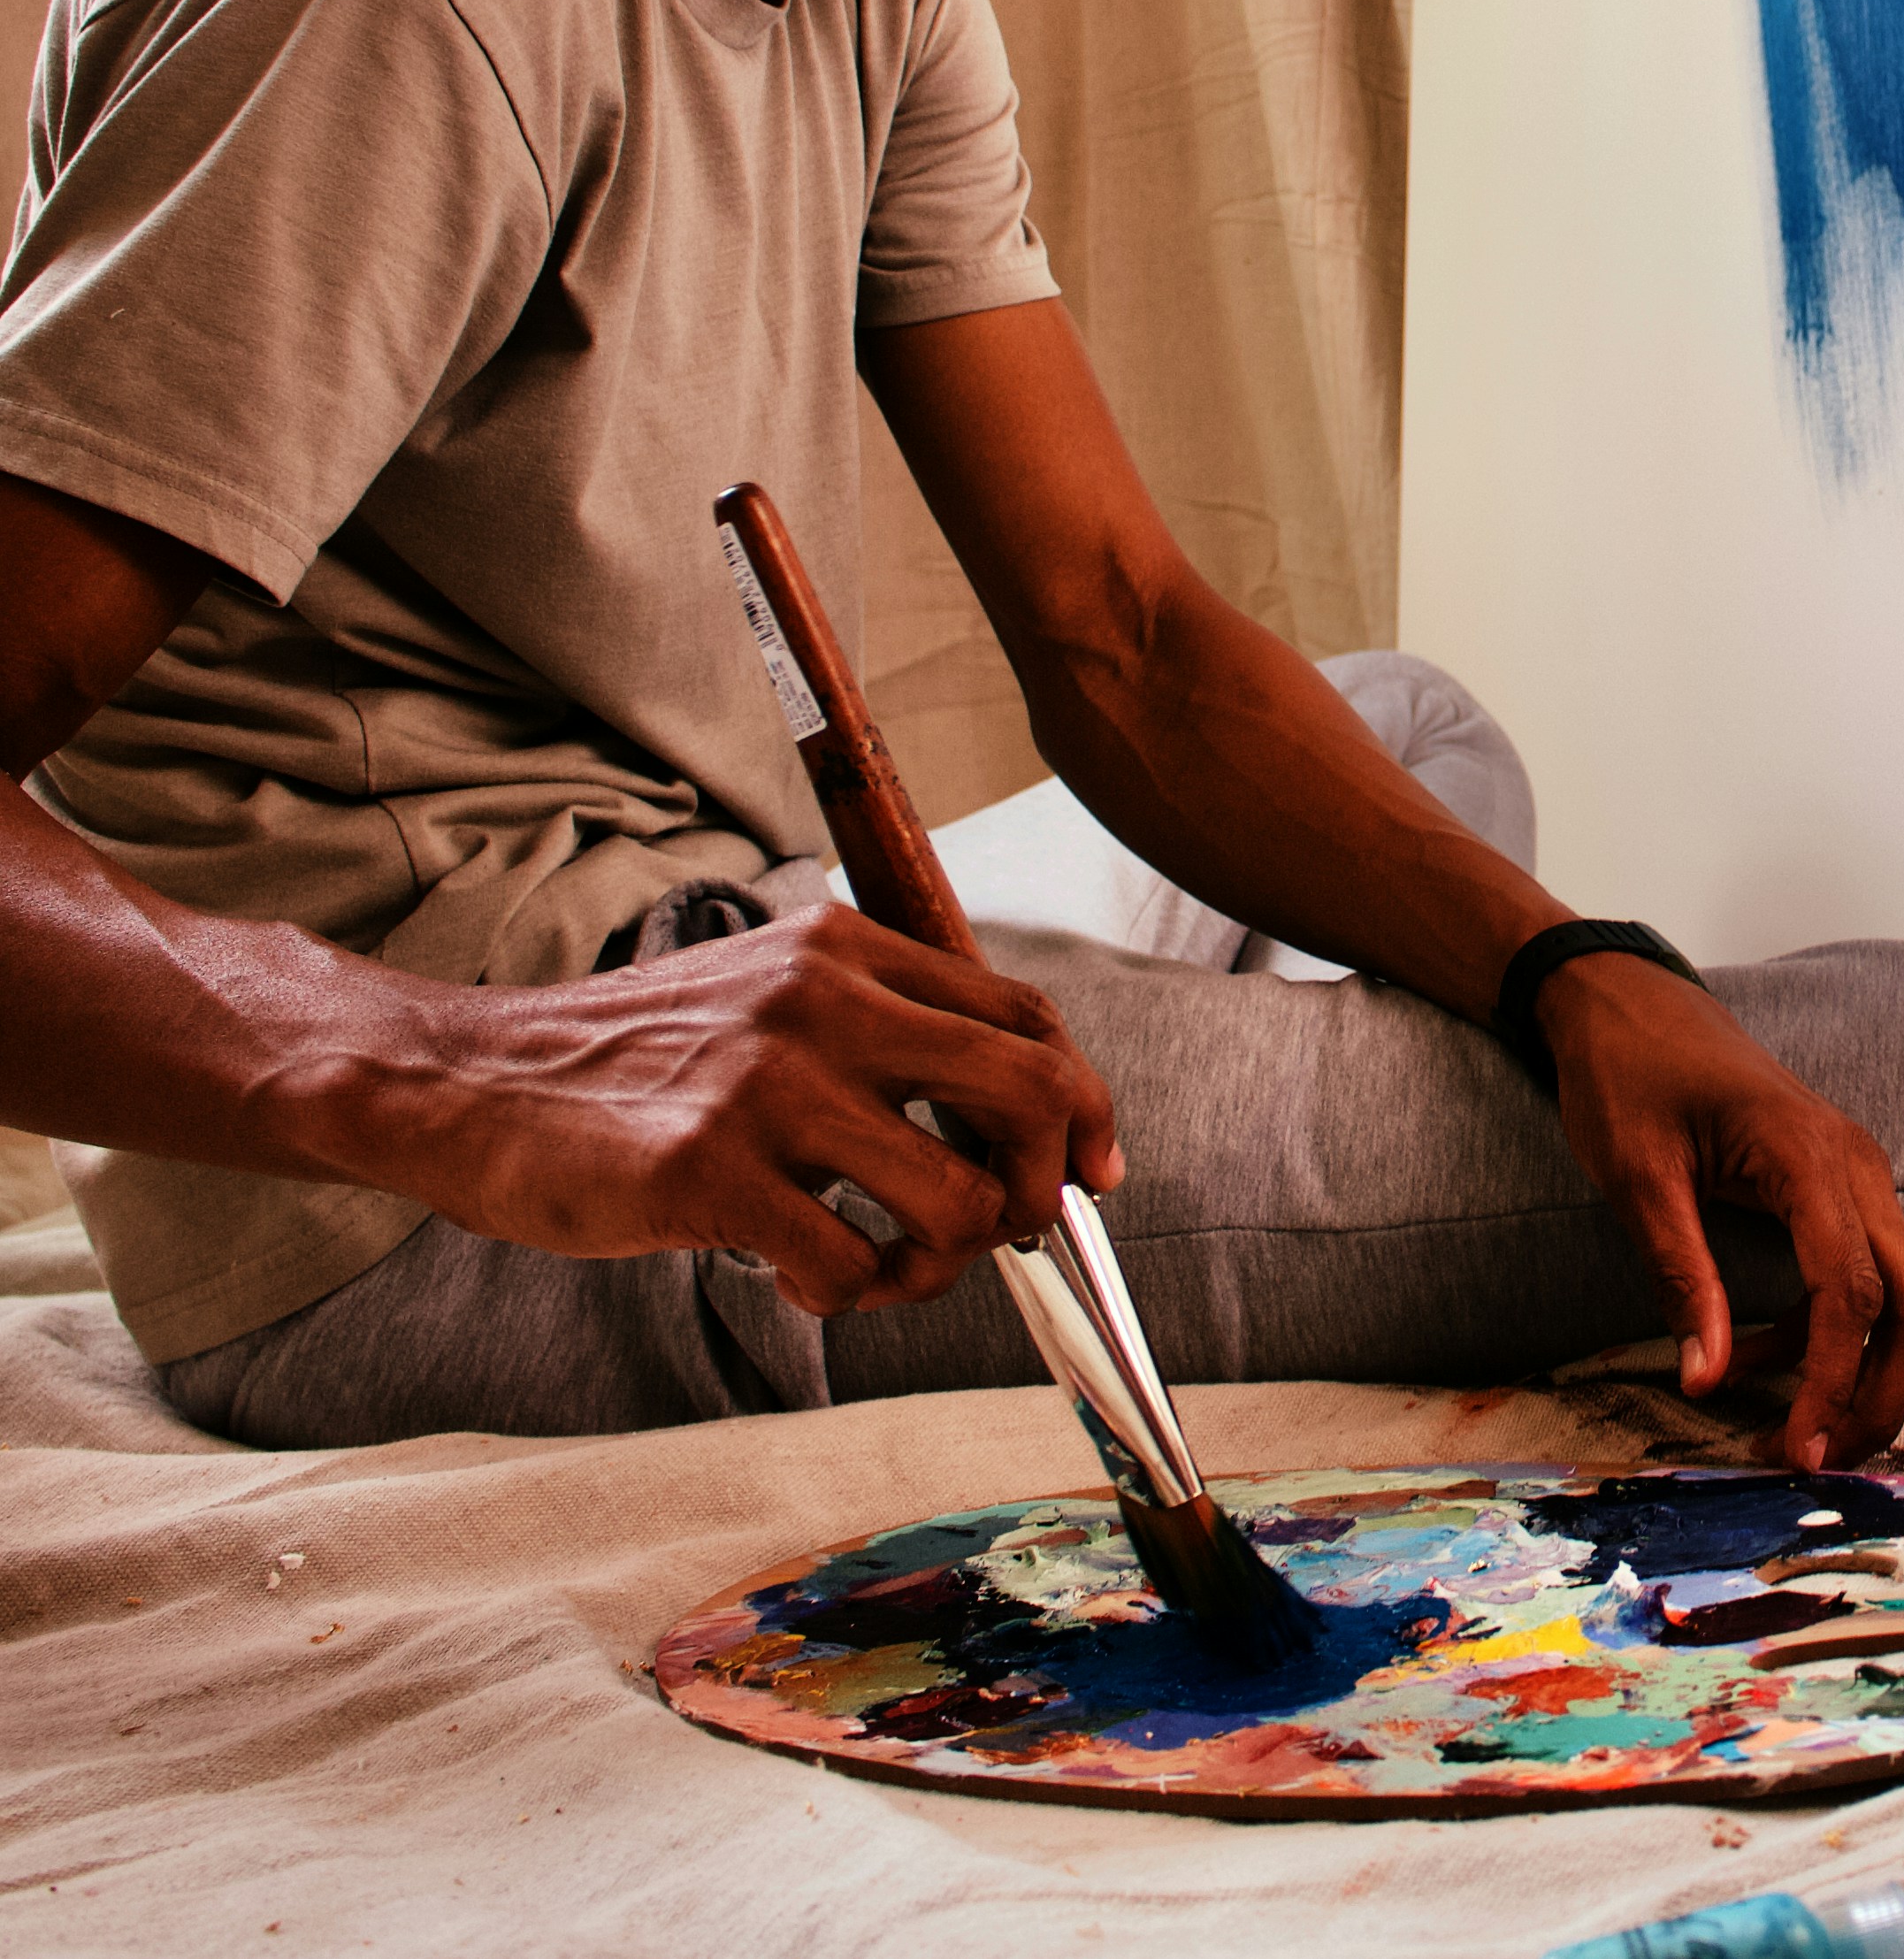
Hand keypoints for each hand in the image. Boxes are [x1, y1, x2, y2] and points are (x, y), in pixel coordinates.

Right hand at [313, 905, 1125, 1319]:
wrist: (466, 1083)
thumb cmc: (633, 1062)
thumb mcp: (769, 997)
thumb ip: (881, 1035)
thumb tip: (1018, 1130)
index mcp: (846, 950)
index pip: (1026, 1018)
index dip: (1086, 1103)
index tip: (1093, 1171)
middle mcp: (823, 1001)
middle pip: (1030, 1091)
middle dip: (1045, 1183)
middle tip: (1007, 1229)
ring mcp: (769, 1085)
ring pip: (957, 1200)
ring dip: (941, 1262)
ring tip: (881, 1265)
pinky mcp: (710, 1173)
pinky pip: (849, 1267)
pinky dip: (847, 1297)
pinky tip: (798, 1276)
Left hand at [1535, 953, 1903, 1469]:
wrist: (1627, 999)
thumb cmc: (1626, 1073)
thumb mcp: (1637, 1178)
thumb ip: (1682, 1277)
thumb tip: (1703, 1379)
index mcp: (1811, 1157)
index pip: (1853, 1293)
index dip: (1835, 1383)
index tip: (1799, 1450)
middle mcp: (1856, 1167)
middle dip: (1881, 1394)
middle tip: (1818, 1460)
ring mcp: (1855, 1176)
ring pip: (1901, 1297)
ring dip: (1854, 1371)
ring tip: (1773, 1425)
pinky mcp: (1836, 1190)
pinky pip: (1858, 1278)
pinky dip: (1821, 1335)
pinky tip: (1748, 1356)